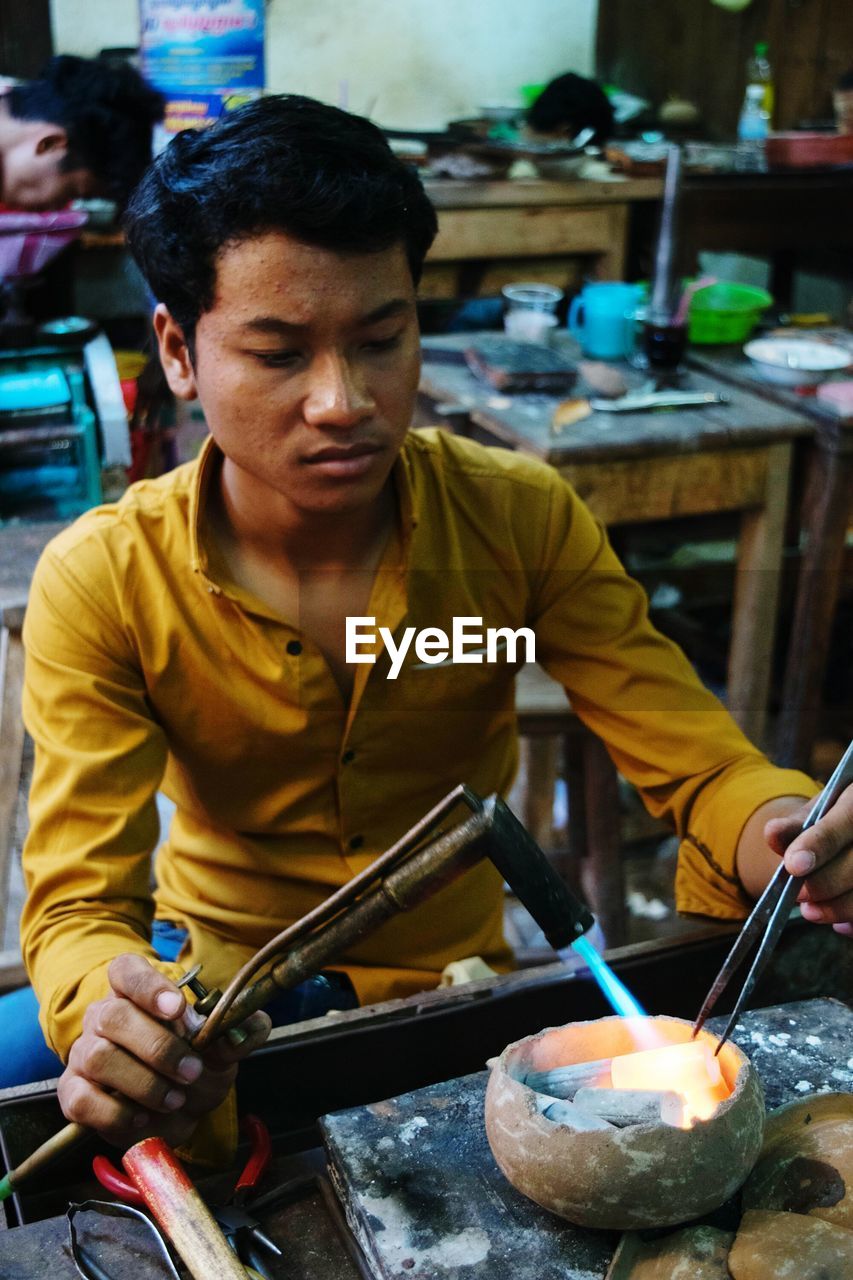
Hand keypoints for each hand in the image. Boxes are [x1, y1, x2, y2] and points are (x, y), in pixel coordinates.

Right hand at [58, 954, 270, 1145]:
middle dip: (158, 1046)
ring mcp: (84, 1053)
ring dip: (144, 1083)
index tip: (177, 1006)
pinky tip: (141, 1115)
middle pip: (115, 1015)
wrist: (172, 1110)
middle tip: (192, 1070)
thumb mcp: (222, 1050)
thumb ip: (237, 1034)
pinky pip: (83, 1099)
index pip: (126, 970)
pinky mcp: (74, 1093)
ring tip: (175, 1097)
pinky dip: (117, 1112)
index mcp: (135, 992)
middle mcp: (104, 1016)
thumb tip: (252, 1024)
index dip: (149, 985)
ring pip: (99, 1057)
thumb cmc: (194, 1066)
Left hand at [764, 782, 852, 935]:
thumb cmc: (838, 816)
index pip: (841, 824)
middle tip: (797, 895)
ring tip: (812, 911)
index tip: (794, 866)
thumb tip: (773, 833)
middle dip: (823, 884)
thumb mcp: (821, 810)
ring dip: (838, 909)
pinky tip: (842, 925)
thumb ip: (798, 824)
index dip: (818, 845)